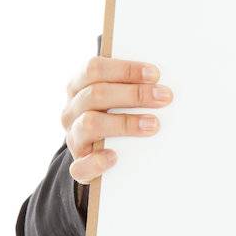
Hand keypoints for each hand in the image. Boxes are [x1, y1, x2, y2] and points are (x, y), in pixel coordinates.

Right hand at [63, 55, 173, 195]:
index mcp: (78, 87)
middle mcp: (72, 111)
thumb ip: (133, 88)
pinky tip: (115, 156)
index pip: (94, 69)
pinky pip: (81, 166)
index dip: (125, 69)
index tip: (155, 74)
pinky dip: (98, 161)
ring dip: (124, 123)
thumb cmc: (114, 118)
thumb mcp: (118, 99)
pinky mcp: (79, 166)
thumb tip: (163, 86)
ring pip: (90, 124)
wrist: (97, 155)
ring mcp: (74, 138)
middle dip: (133, 94)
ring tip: (153, 125)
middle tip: (164, 97)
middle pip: (96, 94)